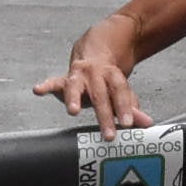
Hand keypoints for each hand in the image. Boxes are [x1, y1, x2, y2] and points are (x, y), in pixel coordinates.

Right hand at [32, 52, 149, 137]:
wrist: (97, 51)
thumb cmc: (108, 80)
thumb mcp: (121, 92)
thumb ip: (132, 108)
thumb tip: (147, 124)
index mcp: (112, 76)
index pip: (120, 92)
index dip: (124, 107)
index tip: (127, 124)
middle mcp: (95, 74)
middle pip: (100, 94)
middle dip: (104, 114)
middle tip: (108, 134)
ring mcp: (78, 75)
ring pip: (76, 86)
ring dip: (74, 98)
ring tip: (73, 111)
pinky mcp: (63, 79)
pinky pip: (54, 82)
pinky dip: (45, 86)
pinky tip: (38, 90)